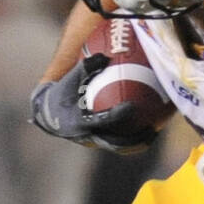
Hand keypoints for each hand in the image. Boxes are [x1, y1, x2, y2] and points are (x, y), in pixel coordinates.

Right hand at [29, 54, 156, 152]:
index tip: (131, 107)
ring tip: (153, 131)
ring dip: (137, 143)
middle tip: (150, 128)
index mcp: (78, 123)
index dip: (116, 116)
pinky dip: (134, 141)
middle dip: (133, 139)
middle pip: (114, 142)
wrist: (50, 113)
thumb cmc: (63, 92)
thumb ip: (86, 67)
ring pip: (119, 147)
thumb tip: (104, 56)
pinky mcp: (100, 143)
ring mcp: (95, 142)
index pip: (101, 121)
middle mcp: (88, 137)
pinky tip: (150, 130)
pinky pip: (120, 145)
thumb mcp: (70, 78)